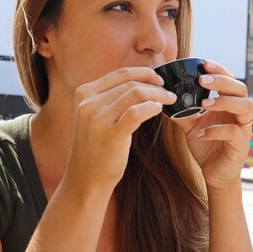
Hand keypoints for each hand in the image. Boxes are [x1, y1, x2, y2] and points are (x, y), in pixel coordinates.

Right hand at [64, 67, 176, 192]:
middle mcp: (88, 103)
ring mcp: (97, 118)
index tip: (158, 79)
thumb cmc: (97, 146)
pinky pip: (137, 112)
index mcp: (84, 93)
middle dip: (155, 85)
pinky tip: (159, 110)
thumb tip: (144, 81)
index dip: (144, 73)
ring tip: (169, 100)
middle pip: (130, 83)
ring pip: (136, 94)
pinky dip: (152, 107)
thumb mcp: (96, 115)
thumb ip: (112, 97)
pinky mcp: (110, 134)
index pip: (120, 73)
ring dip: (158, 95)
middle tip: (168, 92)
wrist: (86, 178)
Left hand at [172, 60, 252, 189]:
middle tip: (203, 81)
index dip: (220, 70)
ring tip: (204, 104)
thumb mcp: (191, 125)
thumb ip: (182, 110)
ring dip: (225, 102)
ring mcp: (243, 129)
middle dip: (223, 82)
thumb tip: (162, 96)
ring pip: (245, 106)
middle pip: (241, 88)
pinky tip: (201, 133)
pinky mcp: (241, 145)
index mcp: (229, 104)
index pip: (230, 80)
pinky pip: (234, 133)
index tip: (204, 63)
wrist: (214, 173)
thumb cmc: (206, 145)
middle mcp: (239, 113)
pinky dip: (216, 131)